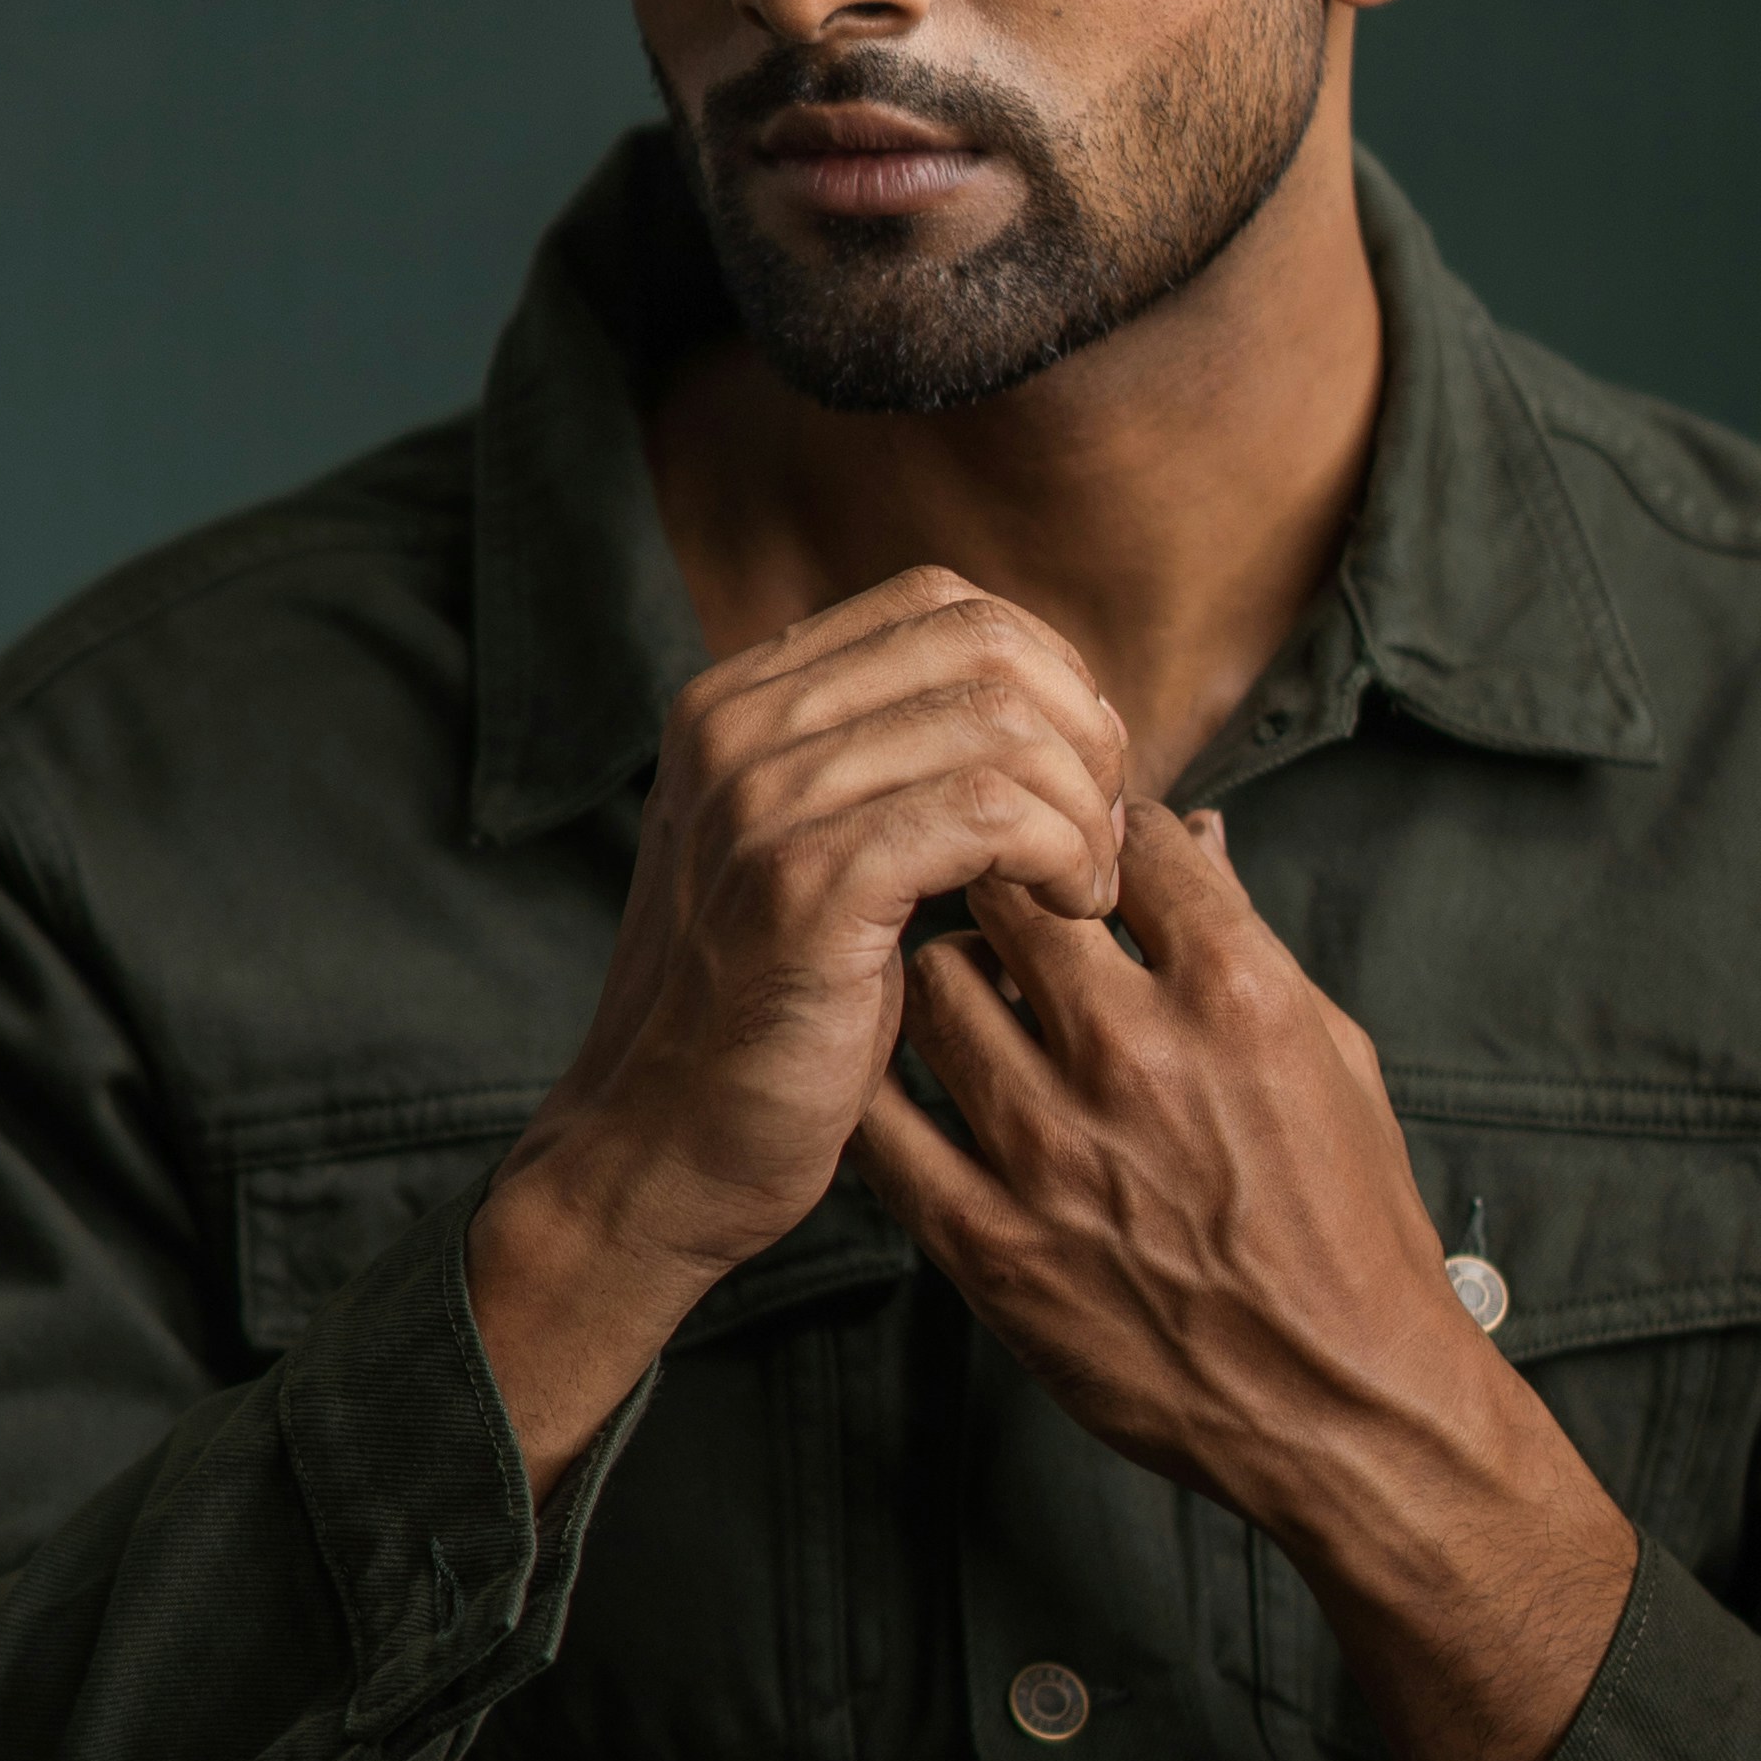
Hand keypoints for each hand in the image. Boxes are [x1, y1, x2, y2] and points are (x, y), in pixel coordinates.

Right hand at [469, 568, 1127, 1492]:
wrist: (659, 1156)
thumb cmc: (769, 1022)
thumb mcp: (813, 855)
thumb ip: (892, 764)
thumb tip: (1065, 698)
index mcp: (737, 702)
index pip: (942, 604)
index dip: (1046, 674)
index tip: (1081, 776)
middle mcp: (735, 726)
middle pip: (984, 648)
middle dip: (1080, 735)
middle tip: (1101, 838)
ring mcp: (760, 800)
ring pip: (1000, 726)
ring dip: (1082, 807)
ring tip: (1085, 890)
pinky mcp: (804, 886)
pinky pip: (990, 812)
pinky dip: (1060, 854)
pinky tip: (1068, 911)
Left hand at [849, 801, 1634, 1760]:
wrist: (1345, 1407)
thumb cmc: (1352, 1229)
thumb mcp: (1334, 1058)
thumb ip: (1248, 943)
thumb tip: (1193, 837)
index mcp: (1238, 996)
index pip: (1130, 838)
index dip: (1095, 820)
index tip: (1077, 834)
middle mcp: (1138, 1056)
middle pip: (1008, 892)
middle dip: (1001, 879)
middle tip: (996, 898)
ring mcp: (1055, 1151)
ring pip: (931, 987)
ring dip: (939, 973)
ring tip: (959, 992)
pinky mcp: (992, 1243)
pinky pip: (886, 1125)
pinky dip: (882, 1084)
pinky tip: (902, 1080)